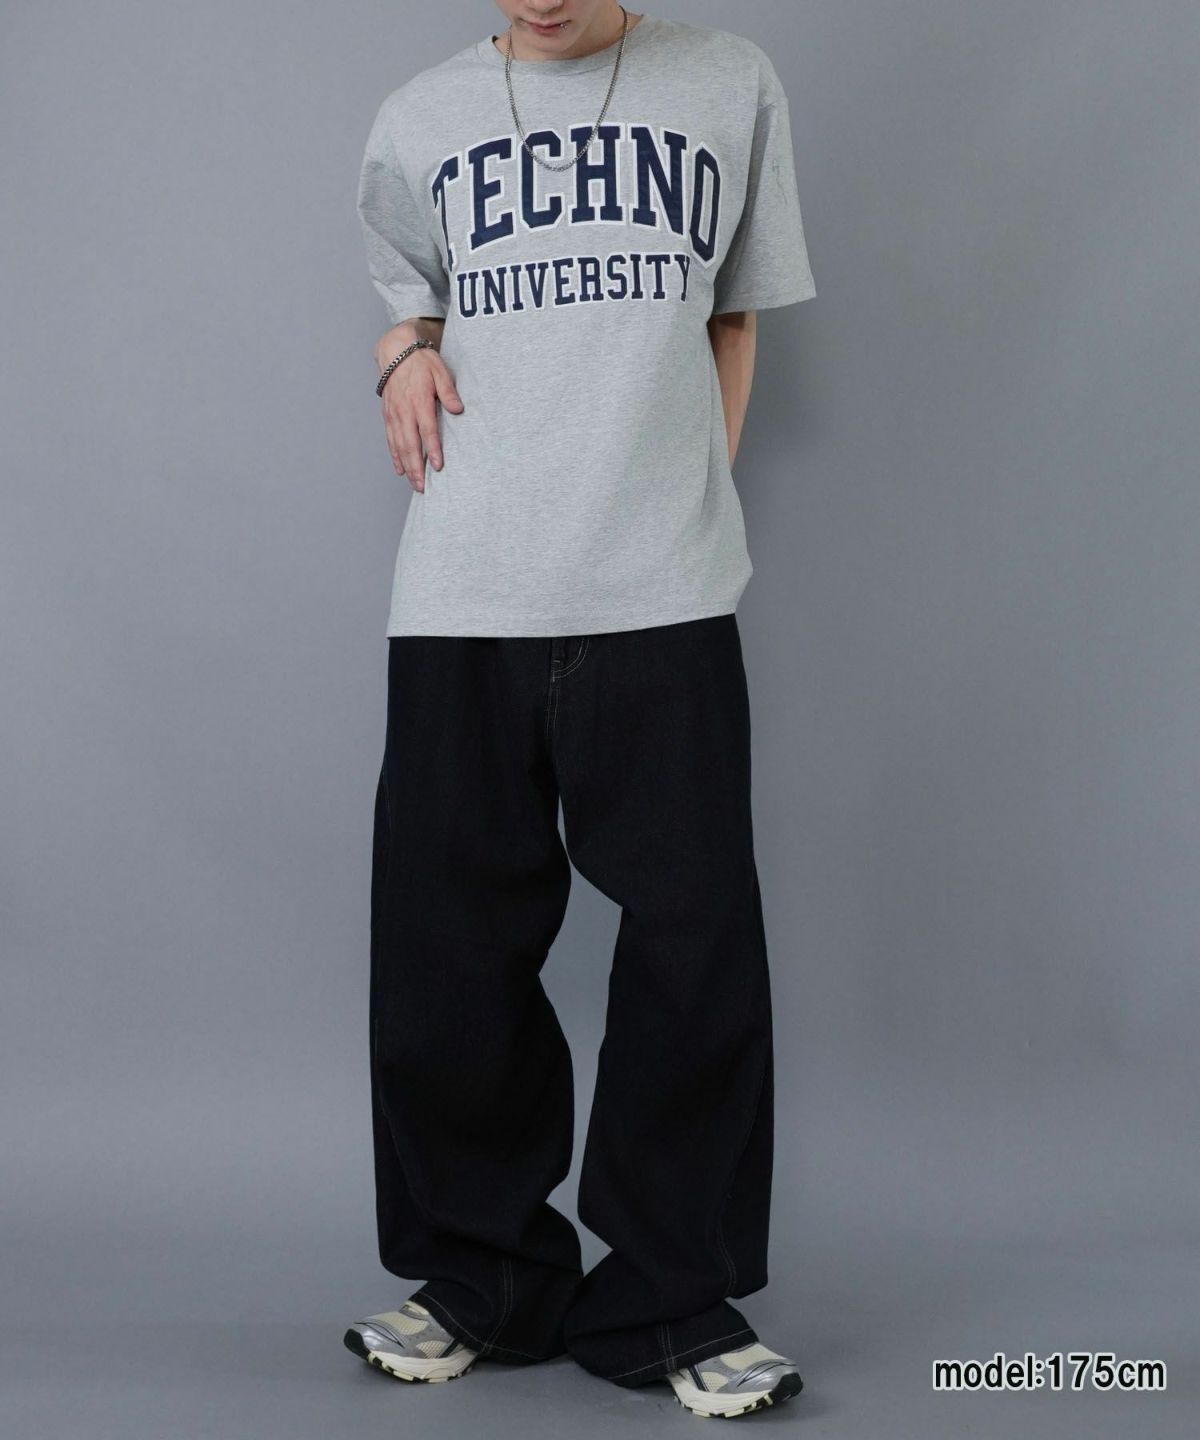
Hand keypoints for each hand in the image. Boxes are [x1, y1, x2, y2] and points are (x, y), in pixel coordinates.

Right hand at [375, 322, 463, 492]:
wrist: (395, 352)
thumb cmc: (421, 362)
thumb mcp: (440, 371)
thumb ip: (448, 392)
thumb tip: (459, 409)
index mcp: (419, 401)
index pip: (427, 430)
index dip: (432, 449)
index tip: (437, 466)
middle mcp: (404, 411)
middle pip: (410, 444)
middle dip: (417, 468)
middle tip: (423, 487)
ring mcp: (394, 415)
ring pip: (399, 446)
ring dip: (407, 467)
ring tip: (414, 484)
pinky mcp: (388, 416)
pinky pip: (390, 440)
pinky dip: (395, 456)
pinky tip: (400, 469)